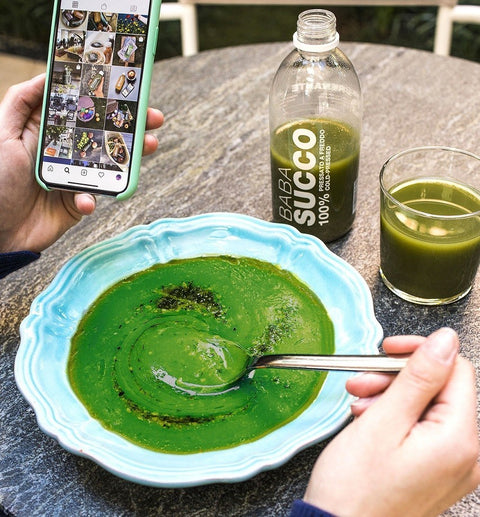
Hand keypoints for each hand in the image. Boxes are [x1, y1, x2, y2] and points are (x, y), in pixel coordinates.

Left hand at [0, 74, 163, 253]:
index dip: (105, 100)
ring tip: (148, 147)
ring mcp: (75, 176)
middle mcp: (66, 151)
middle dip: (131, 125)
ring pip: (109, 163)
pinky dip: (92, 198)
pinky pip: (95, 196)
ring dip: (131, 156)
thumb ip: (21, 102)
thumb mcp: (1, 133)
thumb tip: (46, 74)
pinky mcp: (79, 200)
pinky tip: (86, 200)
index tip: (127, 90)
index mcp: (49, 131)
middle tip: (153, 118)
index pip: (83, 110)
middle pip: (104, 134)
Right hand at [303, 328, 479, 516]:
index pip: (456, 369)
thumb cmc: (354, 488)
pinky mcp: (436, 472)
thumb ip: (418, 377)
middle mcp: (467, 455)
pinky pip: (423, 430)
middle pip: (440, 388)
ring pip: (428, 407)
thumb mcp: (382, 421)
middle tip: (361, 380)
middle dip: (397, 377)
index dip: (419, 352)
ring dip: (391, 396)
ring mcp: (452, 466)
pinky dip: (395, 418)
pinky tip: (368, 420)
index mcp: (459, 440)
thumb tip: (446, 340)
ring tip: (359, 403)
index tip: (386, 351)